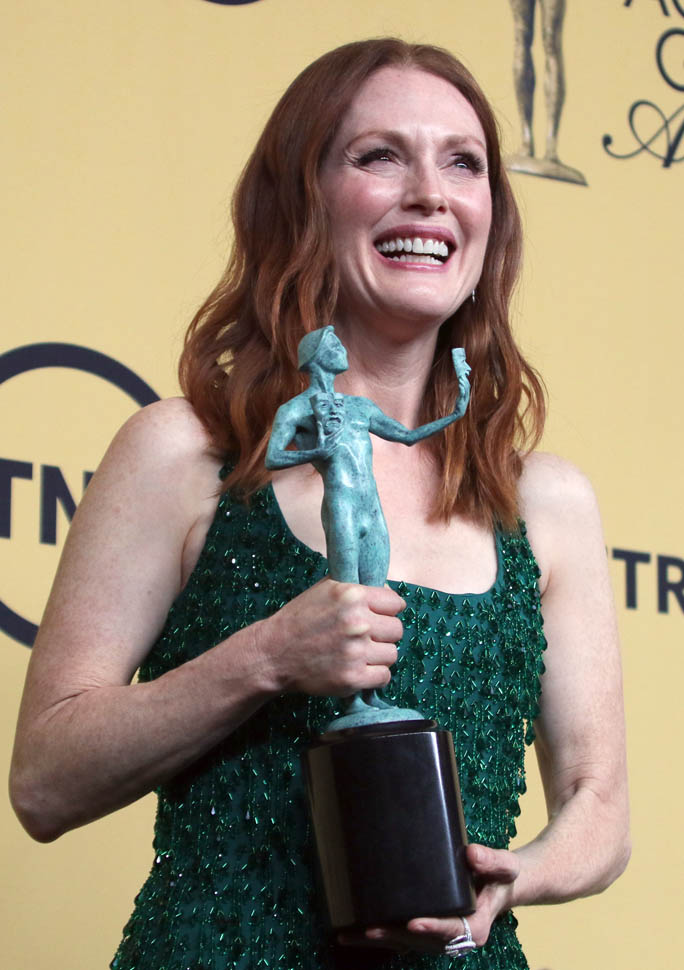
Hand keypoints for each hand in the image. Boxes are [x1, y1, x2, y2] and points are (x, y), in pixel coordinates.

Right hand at [253, 579, 403, 696]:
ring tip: (359, 653)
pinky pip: (384, 676)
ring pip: (392, 654)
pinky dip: (374, 675)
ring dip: (379, 655)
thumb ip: (356, 587)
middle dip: (384, 633)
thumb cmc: (299, 619)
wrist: (274, 653)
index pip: (396, 603)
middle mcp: (357, 622)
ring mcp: (356, 652)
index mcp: (352, 596)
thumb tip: (386, 591)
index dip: (388, 610)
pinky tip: (359, 668)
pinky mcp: (352, 678)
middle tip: (366, 637)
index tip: (378, 616)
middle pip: (397, 629)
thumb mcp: (325, 590)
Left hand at [338, 844, 518, 953]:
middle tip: (371, 930)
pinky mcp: (424, 932)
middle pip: (422, 942)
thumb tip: (472, 854)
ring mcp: (437, 938)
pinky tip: (350, 934)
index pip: (452, 931)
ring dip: (380, 940)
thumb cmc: (500, 876)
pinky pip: (400, 938)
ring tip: (350, 935)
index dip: (433, 929)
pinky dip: (377, 937)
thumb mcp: (504, 866)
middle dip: (396, 936)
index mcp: (475, 927)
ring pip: (406, 943)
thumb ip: (492, 860)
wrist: (497, 884)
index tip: (413, 924)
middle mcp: (454, 938)